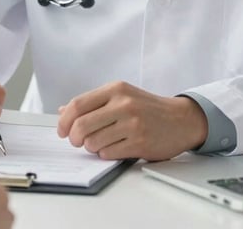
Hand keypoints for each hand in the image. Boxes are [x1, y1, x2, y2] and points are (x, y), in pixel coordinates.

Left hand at [57, 81, 207, 160]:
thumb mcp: (121, 95)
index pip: (78, 104)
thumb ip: (93, 102)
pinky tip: (112, 147)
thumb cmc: (147, 108)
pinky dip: (105, 153)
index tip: (62, 130)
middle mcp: (123, 104)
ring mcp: (132, 123)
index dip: (64, 120)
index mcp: (115, 89)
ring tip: (100, 143)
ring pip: (93, 142)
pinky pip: (108, 153)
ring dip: (91, 147)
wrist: (180, 120)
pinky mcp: (139, 143)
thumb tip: (63, 111)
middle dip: (74, 138)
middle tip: (76, 141)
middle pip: (81, 125)